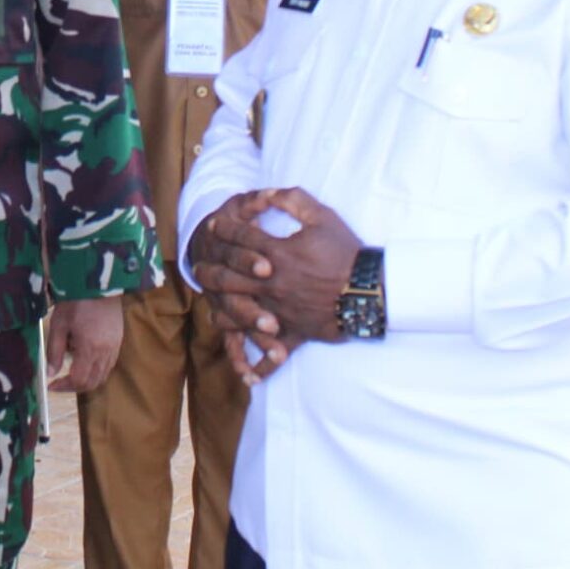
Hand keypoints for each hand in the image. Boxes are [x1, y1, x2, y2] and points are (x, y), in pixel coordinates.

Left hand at [45, 296, 125, 393]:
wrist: (98, 283)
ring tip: (71, 375)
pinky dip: (96, 372)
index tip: (51, 385)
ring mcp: (114, 348)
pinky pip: (108, 366)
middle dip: (74, 387)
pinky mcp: (118, 342)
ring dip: (86, 381)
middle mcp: (105, 352)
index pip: (78, 379)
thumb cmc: (76, 301)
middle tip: (59, 383)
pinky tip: (85, 364)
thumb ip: (54, 351)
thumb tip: (50, 373)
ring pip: (102, 376)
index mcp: (90, 348)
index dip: (63, 386)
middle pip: (92, 382)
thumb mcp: (59, 324)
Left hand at [190, 187, 364, 350]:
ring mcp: (280, 310)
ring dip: (223, 311)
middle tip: (199, 266)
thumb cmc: (346, 252)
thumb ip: (293, 200)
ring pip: (241, 314)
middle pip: (229, 277)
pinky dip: (261, 366)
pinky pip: (274, 353)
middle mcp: (272, 284)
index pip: (241, 239)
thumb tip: (270, 192)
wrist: (370, 290)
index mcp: (277, 254)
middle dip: (211, 270)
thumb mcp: (322, 217)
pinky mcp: (294, 332)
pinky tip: (246, 376)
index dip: (225, 229)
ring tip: (211, 308)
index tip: (213, 225)